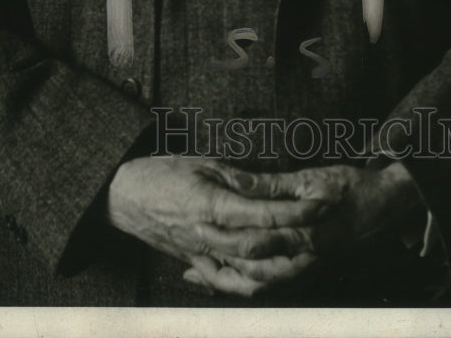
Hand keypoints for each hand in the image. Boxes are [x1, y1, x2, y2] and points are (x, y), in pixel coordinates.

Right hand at [106, 156, 327, 292]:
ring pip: (248, 275)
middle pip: (260, 249)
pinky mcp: (197, 265)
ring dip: (282, 270)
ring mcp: (202, 255)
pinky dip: (253, 287)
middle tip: (326, 231)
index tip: (321, 204)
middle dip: (297, 241)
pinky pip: (228, 285)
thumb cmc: (163, 173)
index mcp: (210, 205)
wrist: (124, 197)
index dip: (295, 212)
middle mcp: (207, 236)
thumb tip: (274, 184)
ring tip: (309, 257)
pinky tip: (273, 278)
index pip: (262, 214)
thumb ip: (240, 178)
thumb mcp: (203, 163)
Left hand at [184, 162, 422, 295]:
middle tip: (189, 251)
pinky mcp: (309, 274)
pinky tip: (226, 273)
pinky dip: (246, 284)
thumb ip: (273, 185)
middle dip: (217, 266)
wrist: (389, 207)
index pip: (254, 245)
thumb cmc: (353, 188)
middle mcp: (306, 262)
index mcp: (305, 237)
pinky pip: (272, 288)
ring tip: (199, 268)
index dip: (222, 237)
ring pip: (260, 288)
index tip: (196, 226)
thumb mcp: (314, 179)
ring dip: (229, 280)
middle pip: (251, 276)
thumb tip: (239, 182)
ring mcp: (308, 273)